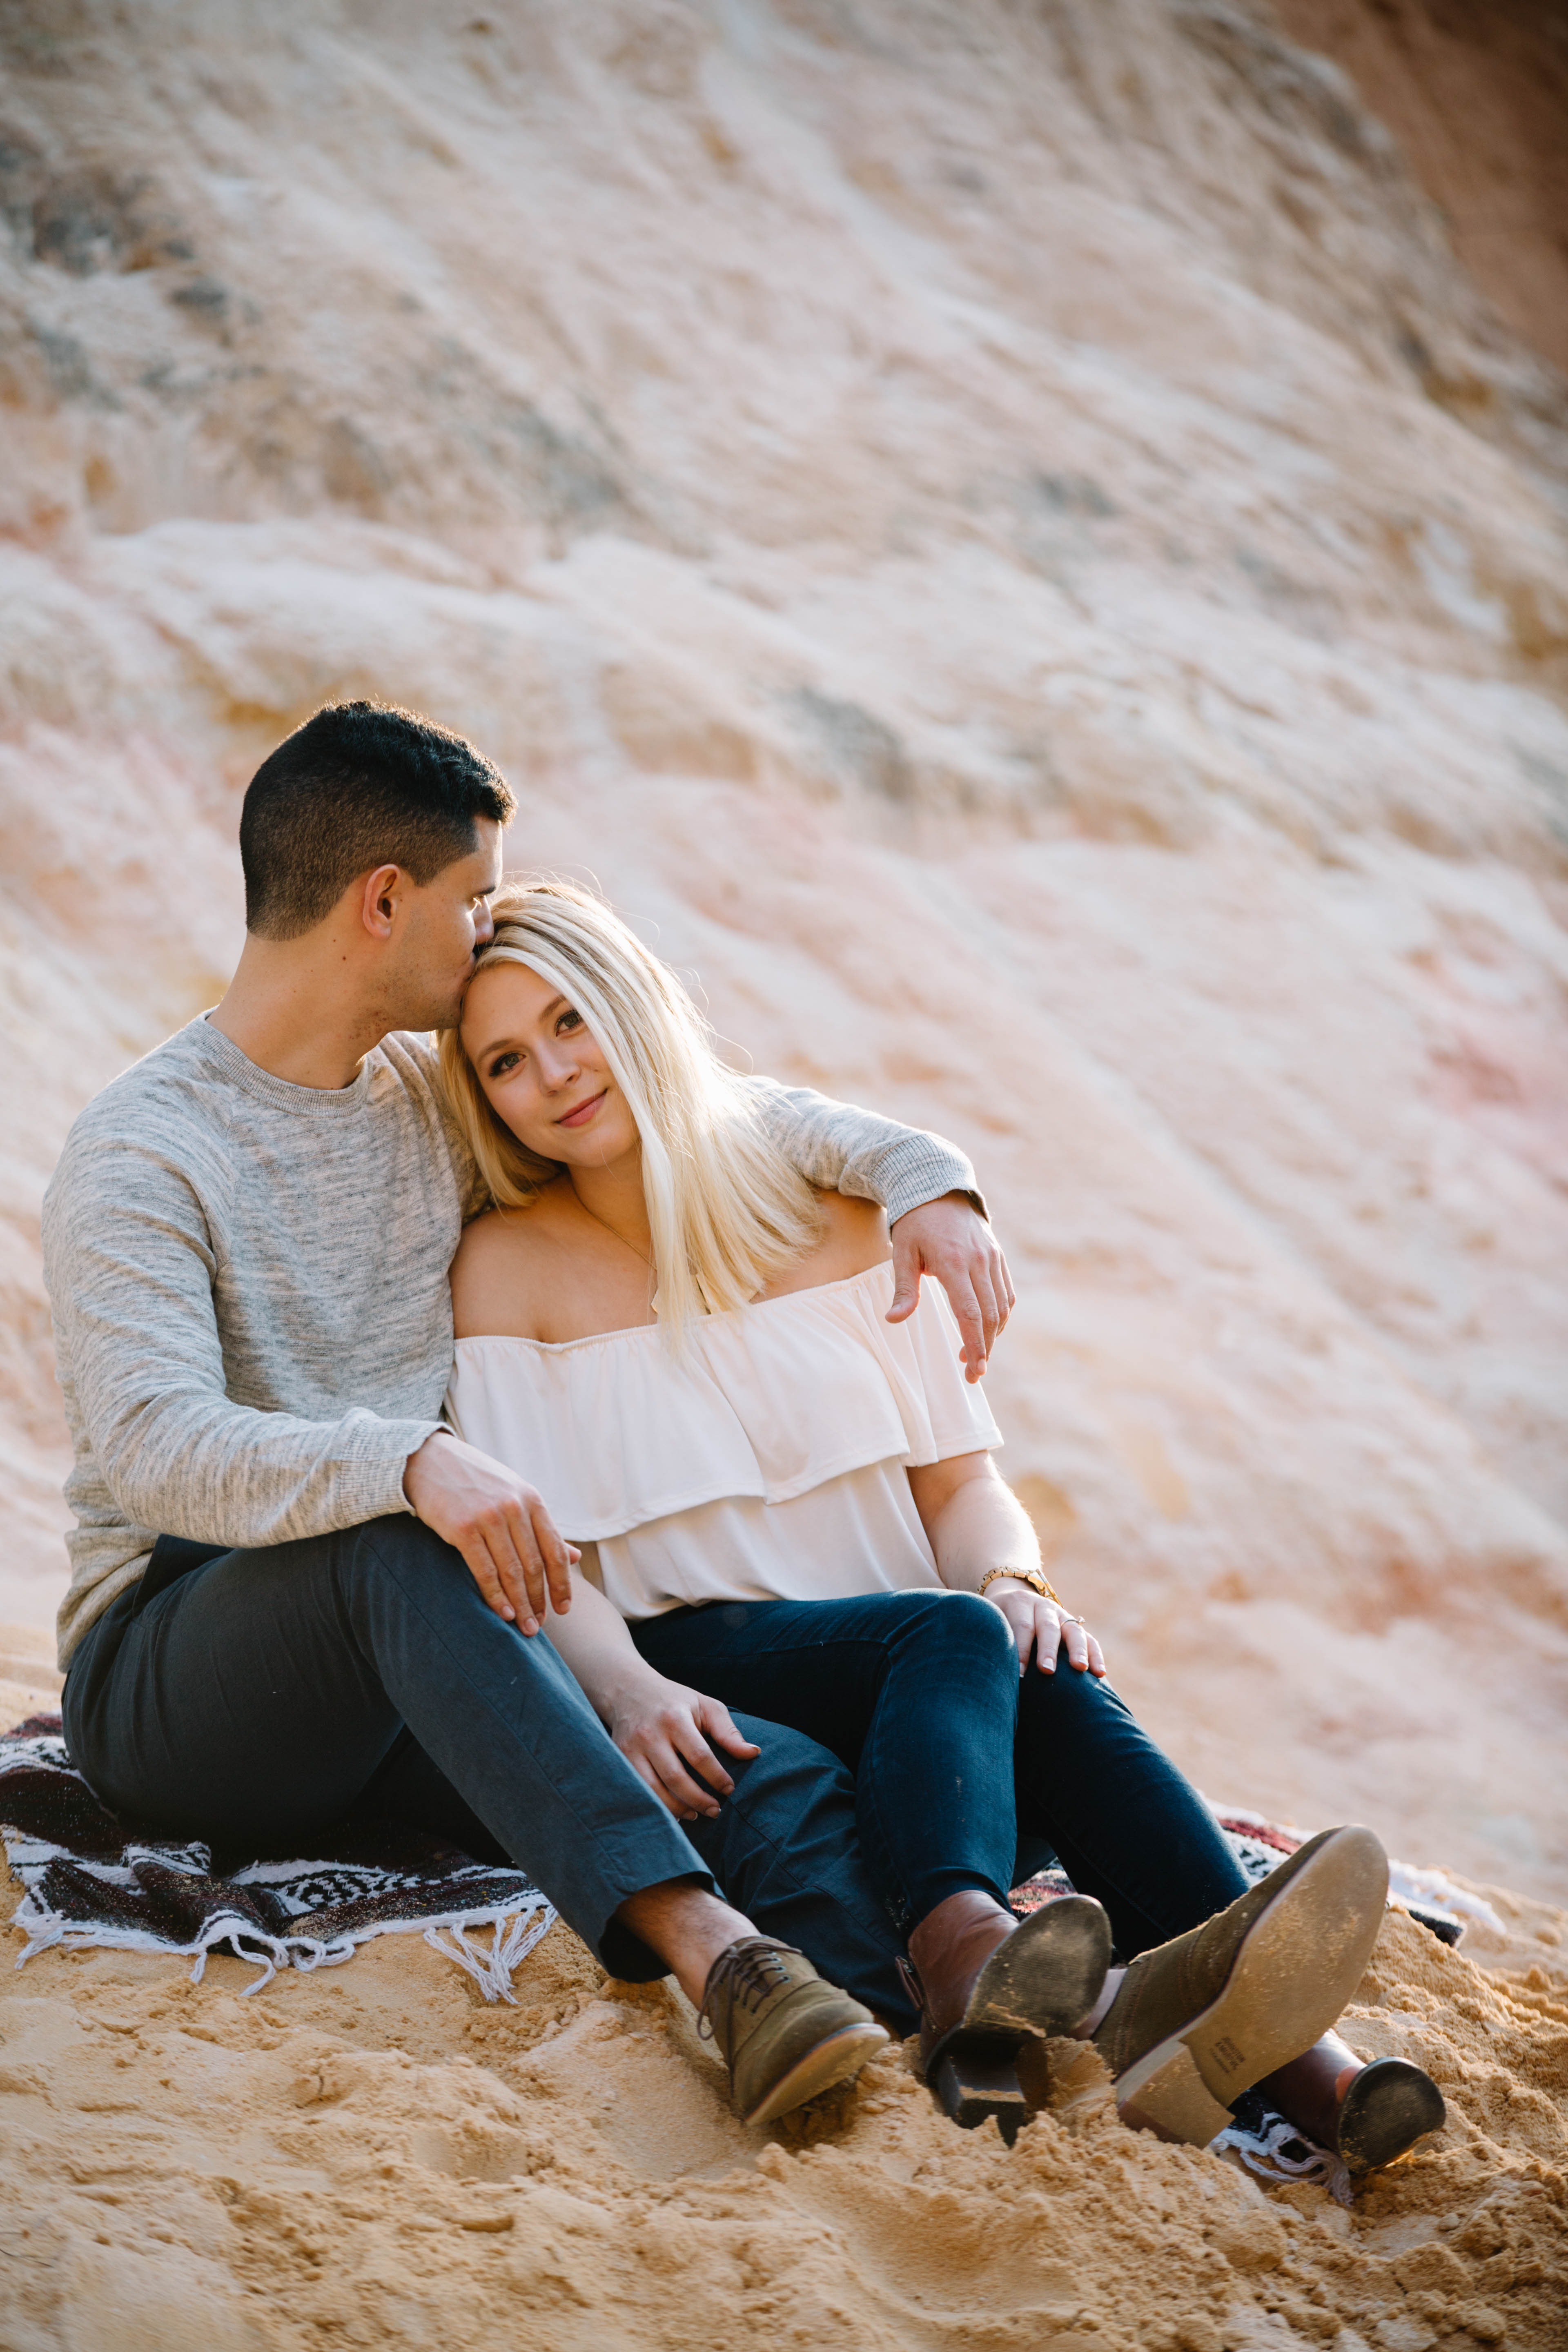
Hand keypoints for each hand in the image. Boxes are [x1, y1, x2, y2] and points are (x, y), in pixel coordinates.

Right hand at [404, 1430, 577, 1633]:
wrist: (429, 1460)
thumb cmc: (476, 1482)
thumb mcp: (515, 1495)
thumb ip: (542, 1528)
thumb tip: (574, 1557)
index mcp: (532, 1500)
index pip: (555, 1550)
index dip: (561, 1584)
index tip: (563, 1608)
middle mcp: (515, 1508)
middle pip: (536, 1565)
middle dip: (540, 1600)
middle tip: (538, 1626)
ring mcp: (489, 1518)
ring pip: (513, 1572)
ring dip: (521, 1604)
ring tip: (524, 1627)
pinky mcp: (463, 1529)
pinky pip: (485, 1570)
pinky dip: (496, 1596)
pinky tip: (502, 1613)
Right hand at [607, 1674, 760, 1821]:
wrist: (628, 1690)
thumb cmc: (674, 1700)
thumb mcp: (705, 1706)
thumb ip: (728, 1731)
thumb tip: (753, 1753)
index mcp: (675, 1718)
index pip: (700, 1755)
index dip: (717, 1777)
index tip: (729, 1790)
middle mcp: (650, 1734)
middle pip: (676, 1777)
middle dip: (698, 1799)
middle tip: (715, 1811)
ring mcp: (631, 1748)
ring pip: (654, 1790)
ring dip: (677, 1808)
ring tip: (695, 1814)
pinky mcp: (620, 1758)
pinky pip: (639, 1790)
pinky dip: (656, 1805)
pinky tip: (673, 1812)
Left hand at [887, 1192, 1013, 1382]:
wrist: (938, 1188)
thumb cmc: (914, 1224)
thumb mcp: (902, 1253)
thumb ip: (903, 1289)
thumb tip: (893, 1320)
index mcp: (953, 1263)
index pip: (970, 1313)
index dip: (975, 1344)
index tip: (973, 1370)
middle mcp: (979, 1261)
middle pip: (990, 1315)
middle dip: (985, 1349)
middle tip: (974, 1373)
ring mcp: (992, 1257)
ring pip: (1001, 1306)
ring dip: (993, 1335)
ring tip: (976, 1354)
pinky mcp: (997, 1256)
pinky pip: (1006, 1292)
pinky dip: (1000, 1315)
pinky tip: (987, 1328)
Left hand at [984, 1580, 1105, 1677]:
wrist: (1015, 1599)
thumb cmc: (998, 1622)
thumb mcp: (991, 1622)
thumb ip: (992, 1638)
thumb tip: (984, 1672)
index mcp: (1018, 1603)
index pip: (1021, 1625)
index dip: (1021, 1649)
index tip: (1019, 1674)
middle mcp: (1042, 1607)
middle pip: (1047, 1626)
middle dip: (1047, 1649)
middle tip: (1047, 1670)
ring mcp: (1061, 1616)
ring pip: (1073, 1630)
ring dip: (1077, 1650)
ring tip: (1081, 1669)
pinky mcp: (1075, 1627)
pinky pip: (1089, 1639)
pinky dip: (1095, 1654)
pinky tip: (1099, 1672)